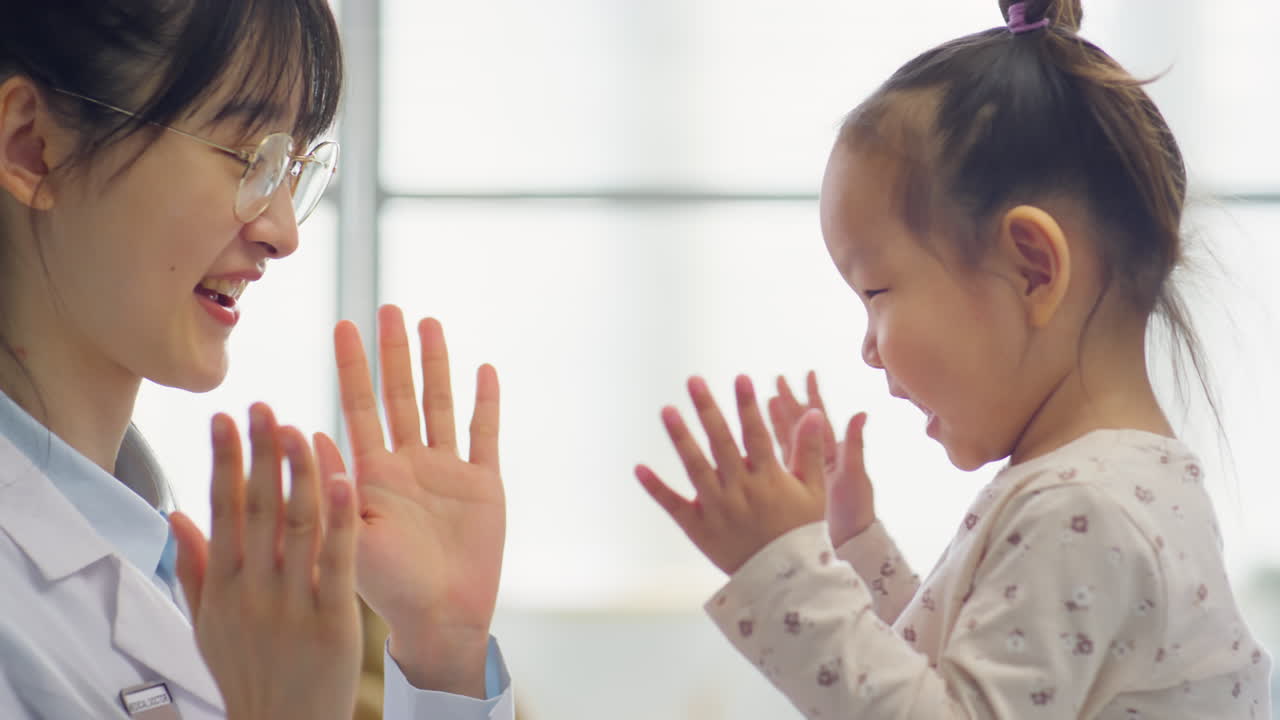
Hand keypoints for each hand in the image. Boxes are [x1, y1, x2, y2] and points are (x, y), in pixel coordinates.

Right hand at [170, 404, 360, 719]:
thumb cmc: (248, 674)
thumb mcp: (207, 624)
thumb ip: (193, 568)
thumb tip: (175, 515)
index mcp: (223, 586)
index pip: (222, 509)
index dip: (224, 460)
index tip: (225, 416)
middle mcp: (252, 590)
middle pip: (258, 509)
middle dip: (260, 453)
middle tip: (264, 406)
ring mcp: (292, 605)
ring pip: (297, 526)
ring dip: (300, 474)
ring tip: (301, 429)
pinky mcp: (332, 621)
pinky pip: (336, 562)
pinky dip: (341, 520)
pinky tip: (344, 479)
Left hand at [319, 304, 502, 697]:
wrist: (440, 619)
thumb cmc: (388, 589)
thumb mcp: (350, 537)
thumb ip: (333, 488)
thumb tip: (307, 434)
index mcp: (373, 474)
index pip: (359, 407)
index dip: (352, 367)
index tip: (343, 325)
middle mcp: (408, 464)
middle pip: (401, 396)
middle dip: (394, 354)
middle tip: (388, 309)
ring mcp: (447, 471)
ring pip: (441, 405)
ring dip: (437, 365)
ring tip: (429, 324)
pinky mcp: (483, 483)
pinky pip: (484, 434)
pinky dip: (485, 403)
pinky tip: (484, 370)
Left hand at [636, 375, 826, 574]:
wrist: (784, 580)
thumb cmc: (801, 530)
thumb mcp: (812, 490)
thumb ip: (808, 450)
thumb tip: (811, 412)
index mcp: (768, 479)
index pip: (756, 435)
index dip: (747, 406)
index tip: (740, 378)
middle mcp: (740, 490)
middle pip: (720, 443)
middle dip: (707, 410)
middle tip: (694, 381)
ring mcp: (717, 508)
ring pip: (695, 468)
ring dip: (680, 438)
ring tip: (667, 410)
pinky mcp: (698, 527)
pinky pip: (674, 505)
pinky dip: (656, 488)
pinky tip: (638, 468)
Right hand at [769, 372, 873, 547]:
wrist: (847, 542)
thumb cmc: (855, 510)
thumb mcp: (855, 476)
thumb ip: (853, 444)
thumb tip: (861, 412)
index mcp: (831, 452)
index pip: (819, 417)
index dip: (813, 395)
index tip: (807, 374)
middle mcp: (815, 458)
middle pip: (797, 423)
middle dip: (788, 401)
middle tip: (778, 380)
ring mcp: (801, 471)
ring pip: (784, 439)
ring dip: (774, 419)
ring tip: (763, 401)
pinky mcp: (789, 486)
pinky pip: (774, 461)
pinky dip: (762, 447)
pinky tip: (749, 439)